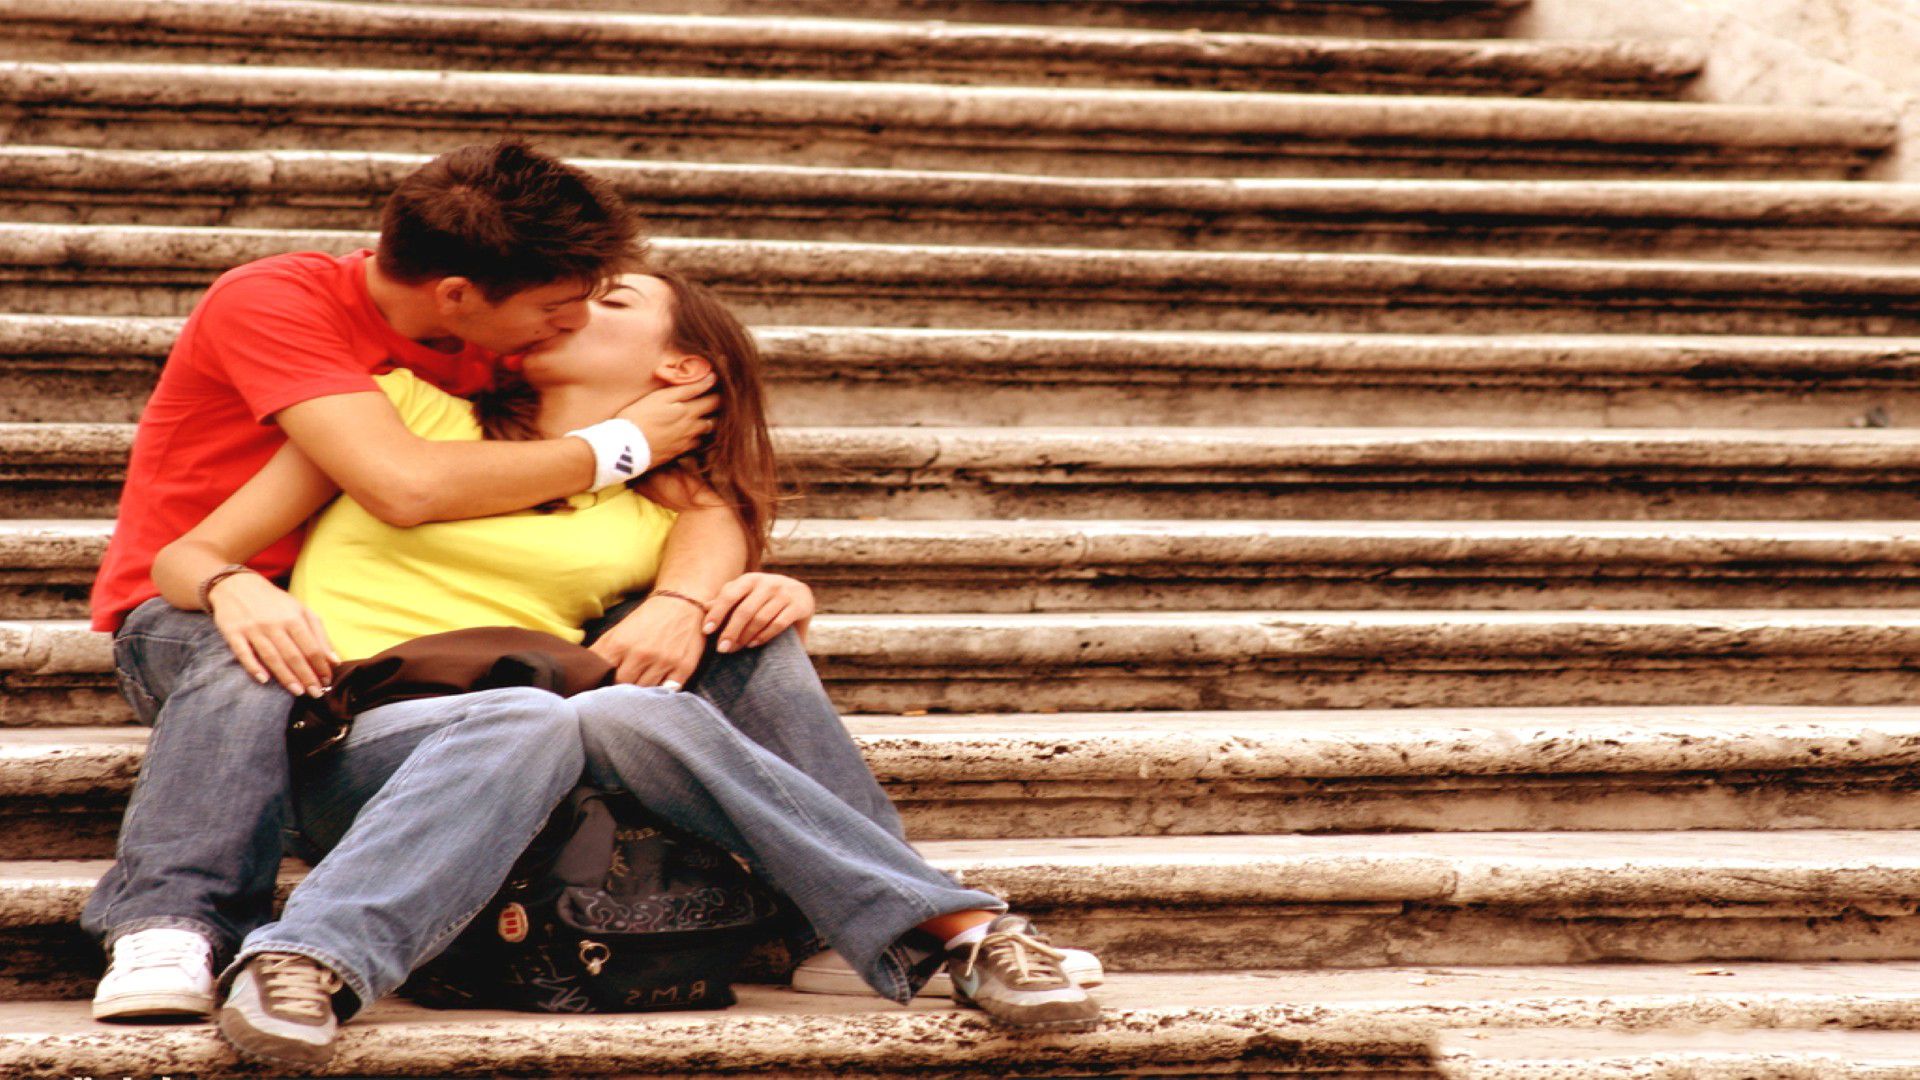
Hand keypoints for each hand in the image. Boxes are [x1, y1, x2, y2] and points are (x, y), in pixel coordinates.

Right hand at [207, 572, 337, 695]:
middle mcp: (274, 624)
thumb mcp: (300, 610)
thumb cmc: (274, 602)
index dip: (321, 666)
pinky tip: (264, 680)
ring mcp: (253, 629)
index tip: (327, 681)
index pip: (311, 647)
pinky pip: (244, 653)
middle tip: (316, 693)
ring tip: (298, 692)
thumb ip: (319, 634)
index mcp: (293, 617)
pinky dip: (253, 667)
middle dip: (307, 676)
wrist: (237, 585)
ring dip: (286, 677)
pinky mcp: (233, 633)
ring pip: (272, 657)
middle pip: (293, 655)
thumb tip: (334, 660)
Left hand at [590, 594, 707, 686]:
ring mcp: (663, 662)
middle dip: (618, 689)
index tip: (600, 687)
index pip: (602, 675)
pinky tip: (656, 692)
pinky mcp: (683, 667)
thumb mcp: (617, 632)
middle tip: (619, 692)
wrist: (682, 602)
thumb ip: (600, 652)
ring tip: (637, 693)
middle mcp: (641, 654)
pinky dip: (660, 694)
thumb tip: (582, 672)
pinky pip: (668, 692)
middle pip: (621, 686)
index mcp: (620, 644)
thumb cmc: (646, 619)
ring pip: (643, 692)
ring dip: (639, 694)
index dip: (599, 683)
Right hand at [617, 375, 719, 468]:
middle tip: (711, 400)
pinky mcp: (677, 453)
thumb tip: (712, 378)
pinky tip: (689, 433)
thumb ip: (688, 388)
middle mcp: (692, 428)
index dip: (717, 392)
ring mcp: (686, 442)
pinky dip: (697, 438)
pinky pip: (695, 445)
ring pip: (706, 433)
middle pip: (714, 418)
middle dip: (716, 410)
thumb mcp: (661, 396)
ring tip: (702, 416)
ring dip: (707, 424)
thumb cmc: (639, 416)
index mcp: (690, 411)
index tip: (715, 385)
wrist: (625, 447)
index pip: (714, 401)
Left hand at [706, 573, 814, 652]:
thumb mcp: (747, 593)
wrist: (800, 594)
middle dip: (731, 631)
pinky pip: (778, 624)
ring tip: (736, 648)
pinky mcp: (798, 606)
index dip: (717, 613)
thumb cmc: (765, 597)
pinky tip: (754, 644)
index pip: (729, 596)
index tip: (707, 631)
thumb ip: (728, 599)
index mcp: (750, 579)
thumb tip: (704, 607)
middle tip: (722, 649)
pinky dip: (764, 636)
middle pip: (744, 610)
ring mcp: (784, 593)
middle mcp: (768, 583)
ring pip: (760, 619)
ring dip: (746, 637)